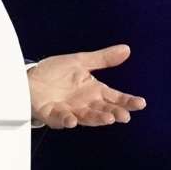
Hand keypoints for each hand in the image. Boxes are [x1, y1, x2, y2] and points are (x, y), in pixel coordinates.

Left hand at [28, 44, 146, 128]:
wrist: (30, 76)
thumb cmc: (56, 72)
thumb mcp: (80, 61)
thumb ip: (103, 59)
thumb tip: (126, 49)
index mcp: (94, 91)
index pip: (115, 98)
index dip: (128, 101)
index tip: (140, 103)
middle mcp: (85, 104)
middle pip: (103, 110)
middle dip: (114, 113)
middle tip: (124, 116)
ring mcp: (70, 110)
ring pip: (86, 117)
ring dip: (96, 119)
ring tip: (108, 119)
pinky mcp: (53, 115)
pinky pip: (61, 119)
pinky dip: (67, 120)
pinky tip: (72, 120)